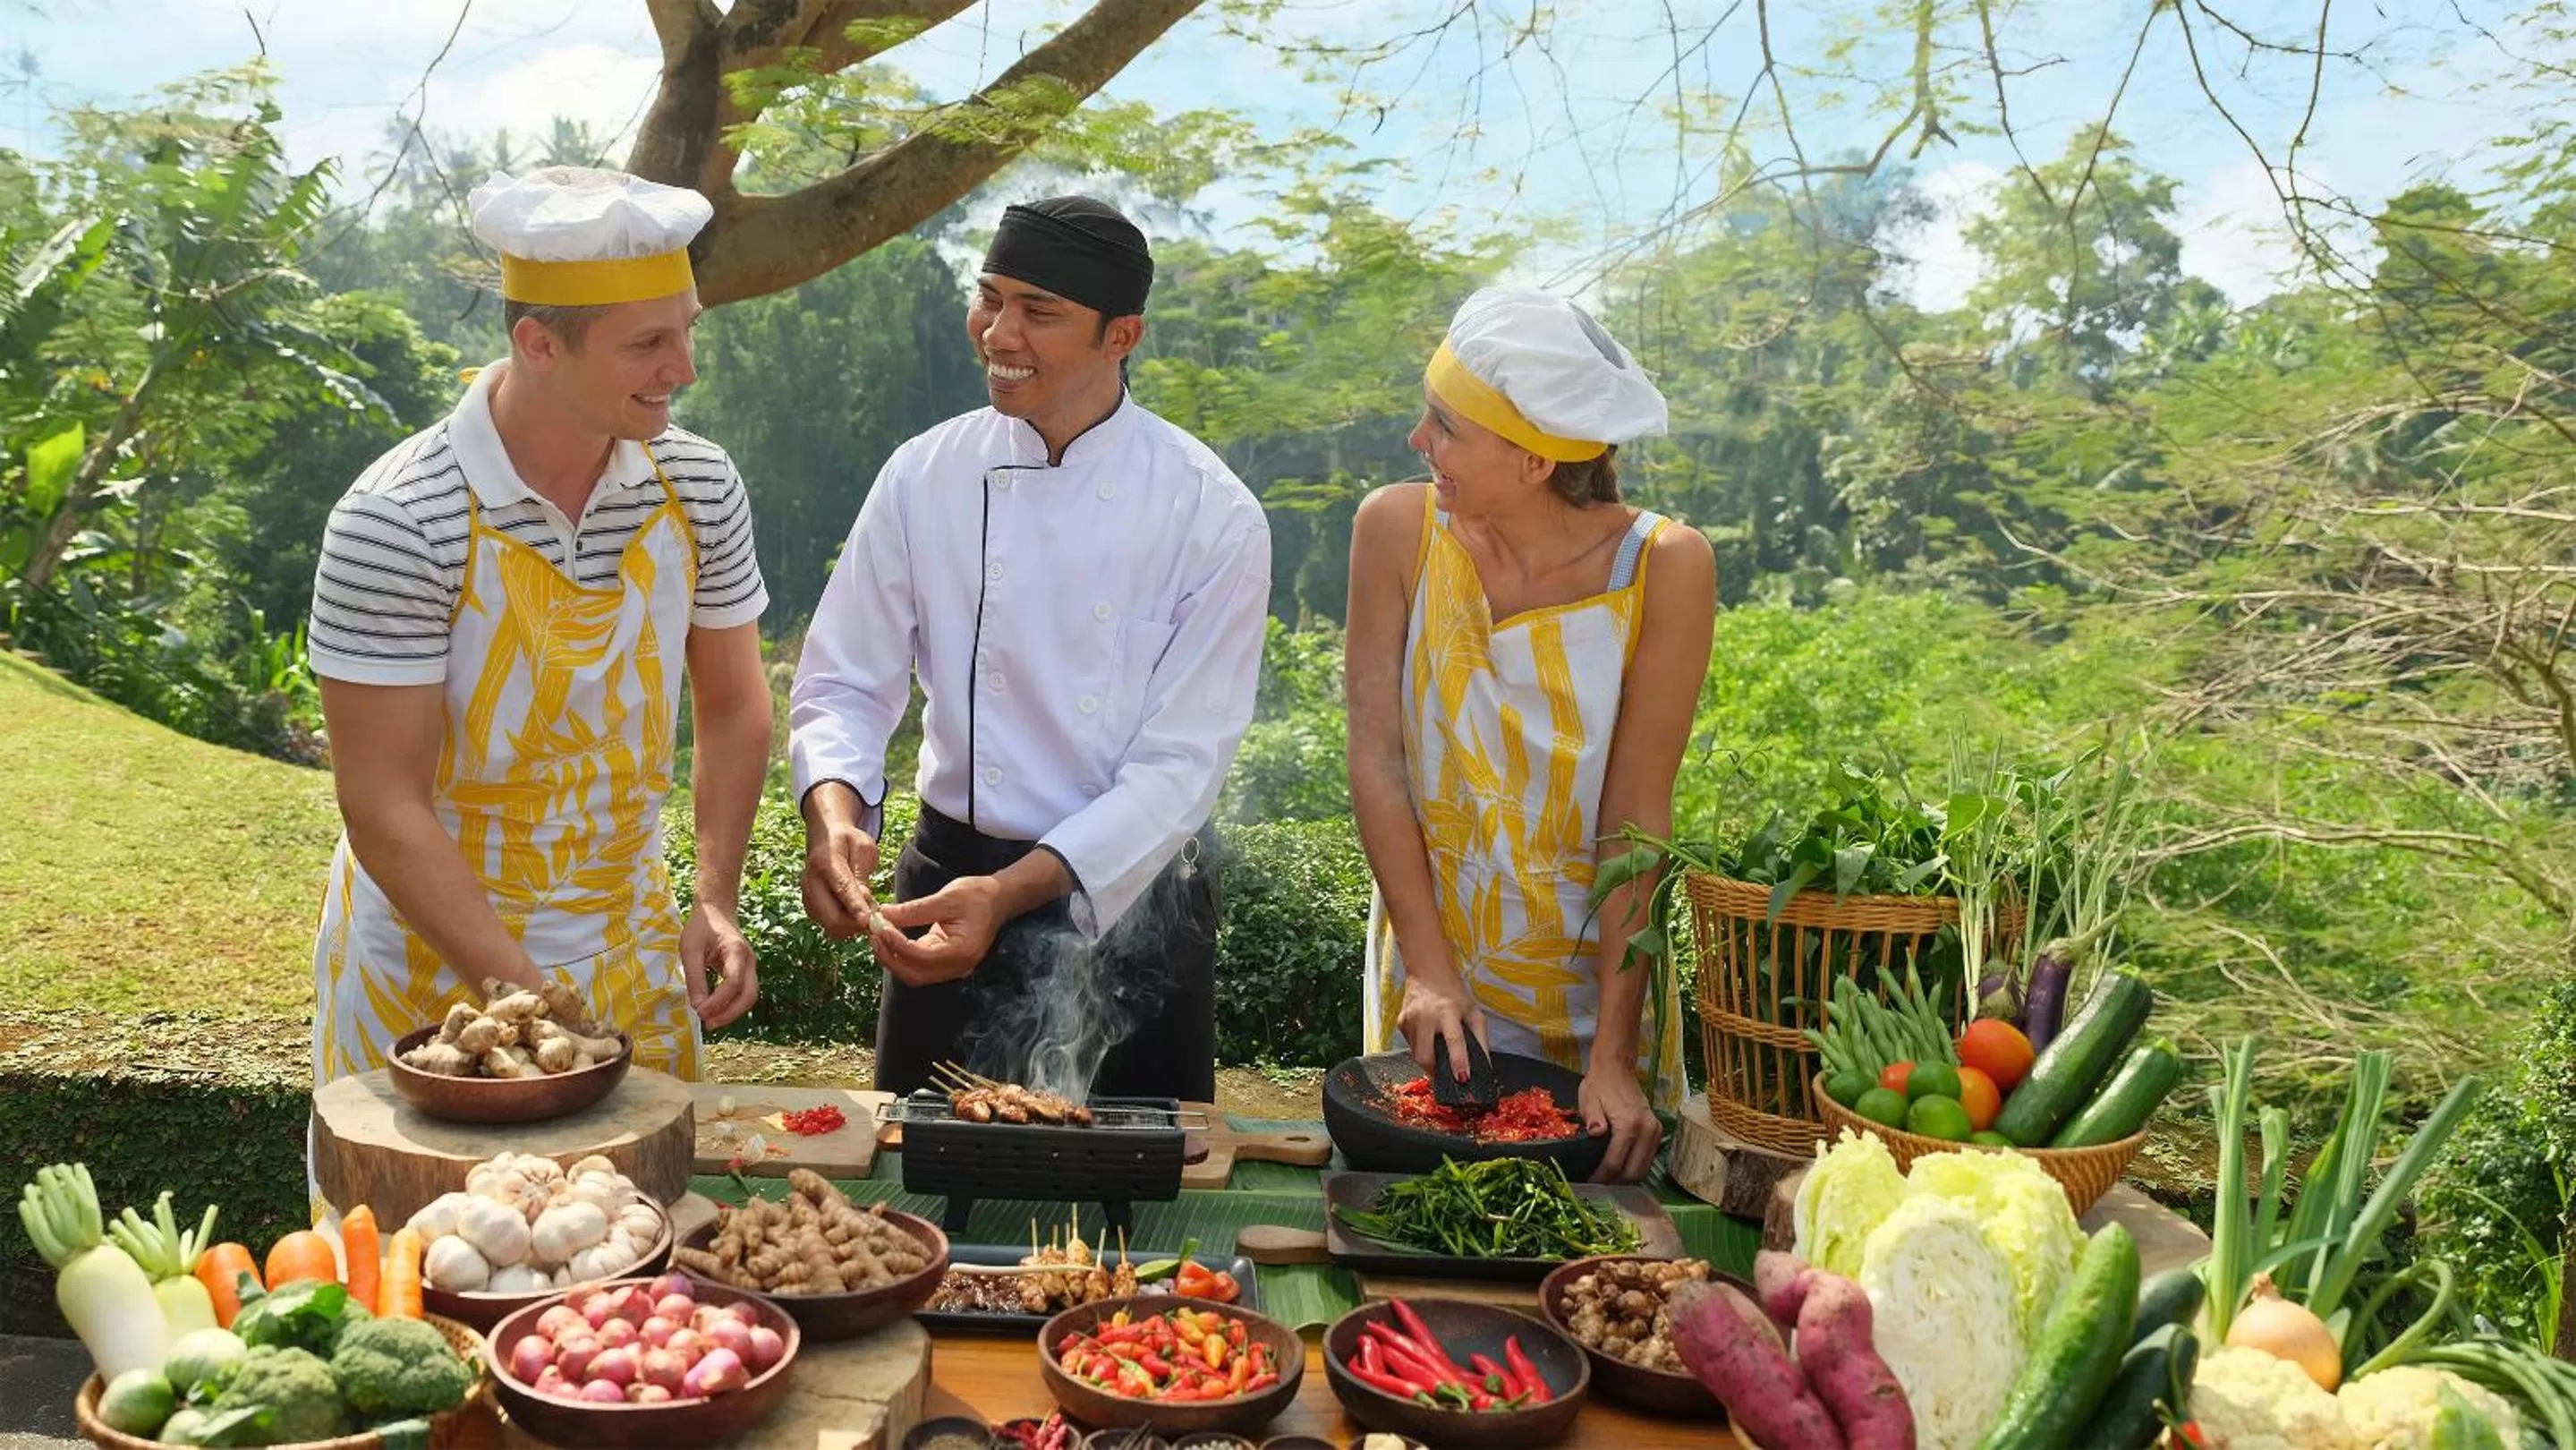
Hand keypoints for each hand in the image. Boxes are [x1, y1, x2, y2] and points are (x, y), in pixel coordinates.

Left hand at [680, 902, 759, 1028]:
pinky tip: (715, 1011)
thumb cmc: (701, 926)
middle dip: (730, 1014)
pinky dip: (731, 1005)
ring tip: (710, 1021)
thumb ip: (695, 977)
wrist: (716, 909)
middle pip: (749, 995)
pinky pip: (742, 993)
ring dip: (732, 1012)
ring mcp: (749, 967)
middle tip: (708, 1024)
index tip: (699, 1013)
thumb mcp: (690, 949)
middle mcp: (749, 961)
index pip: (734, 983)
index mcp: (737, 952)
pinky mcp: (744, 971)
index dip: (718, 1002)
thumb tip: (697, 1007)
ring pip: (749, 996)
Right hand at [800, 803, 880, 939]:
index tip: (869, 920)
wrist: (825, 839)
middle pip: (832, 918)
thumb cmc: (848, 841)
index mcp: (825, 861)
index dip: (856, 907)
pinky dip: (846, 925)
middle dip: (856, 924)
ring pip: (831, 927)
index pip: (841, 889)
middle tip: (877, 918)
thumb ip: (862, 873)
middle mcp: (810, 883)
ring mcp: (807, 898)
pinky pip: (830, 926)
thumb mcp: (863, 847)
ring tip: (867, 911)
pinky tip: (855, 912)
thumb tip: (865, 901)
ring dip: (853, 926)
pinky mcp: (810, 908)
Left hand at [870, 875, 1006, 986]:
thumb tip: (883, 915)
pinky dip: (902, 955)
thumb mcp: (946, 898)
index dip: (896, 944)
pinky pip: (919, 966)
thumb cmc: (977, 895)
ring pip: (915, 974)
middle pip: (915, 975)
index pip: (920, 957)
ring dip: (893, 958)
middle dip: (890, 958)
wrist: (999, 899)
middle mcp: (957, 967)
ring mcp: (952, 968)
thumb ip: (915, 910)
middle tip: (873, 935)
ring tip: (878, 936)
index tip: (879, 926)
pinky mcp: (946, 962)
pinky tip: (891, 938)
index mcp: (961, 952)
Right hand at [1393, 967, 1487, 1081]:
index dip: (1459, 1062)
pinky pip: (1411, 1046)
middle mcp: (1425, 1016)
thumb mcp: (1473, 1012)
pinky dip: (1421, 1048)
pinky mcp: (1400, 1023)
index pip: (1454, 1041)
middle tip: (1445, 1075)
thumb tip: (1484, 1065)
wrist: (1427, 972)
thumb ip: (1481, 1039)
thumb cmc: (1453, 993)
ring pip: (1416, 1055)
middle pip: (1425, 1057)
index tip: (1463, 1079)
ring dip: (1429, 1060)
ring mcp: (1409, 1020)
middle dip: (1435, 1072)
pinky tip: (1428, 1037)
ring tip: (1437, 1049)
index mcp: (1447, 1012)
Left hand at [1579, 1061, 1661, 1183]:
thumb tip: (1596, 1134)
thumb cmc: (1599, 1085)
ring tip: (1607, 1180)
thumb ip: (1593, 1118)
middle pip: (1633, 1172)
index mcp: (1629, 1124)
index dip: (1601, 1177)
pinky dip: (1634, 1168)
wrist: (1617, 1068)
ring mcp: (1655, 1131)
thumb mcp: (1589, 1100)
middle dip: (1615, 1183)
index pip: (1615, 1163)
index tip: (1588, 1183)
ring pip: (1643, 1169)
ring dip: (1626, 1178)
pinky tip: (1619, 1169)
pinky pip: (1647, 1159)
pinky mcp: (1657, 1131)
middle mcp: (1647, 1130)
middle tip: (1597, 1185)